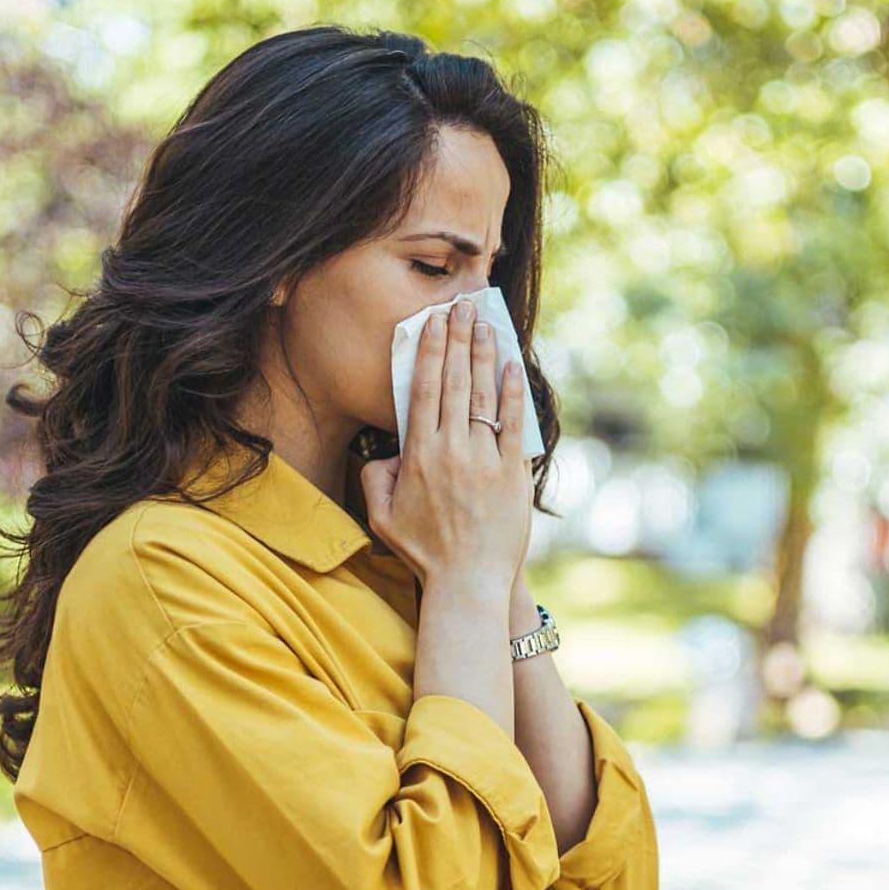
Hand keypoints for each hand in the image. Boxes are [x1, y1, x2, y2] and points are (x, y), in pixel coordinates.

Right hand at [359, 294, 530, 600]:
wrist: (467, 583)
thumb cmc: (423, 552)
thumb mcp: (381, 517)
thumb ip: (374, 477)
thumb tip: (384, 450)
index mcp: (418, 456)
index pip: (424, 390)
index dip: (430, 351)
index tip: (433, 322)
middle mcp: (451, 450)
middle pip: (455, 382)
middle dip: (458, 339)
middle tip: (461, 306)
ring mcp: (484, 460)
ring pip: (484, 395)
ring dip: (484, 354)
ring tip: (484, 323)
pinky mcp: (512, 473)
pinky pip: (513, 424)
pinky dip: (513, 393)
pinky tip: (511, 365)